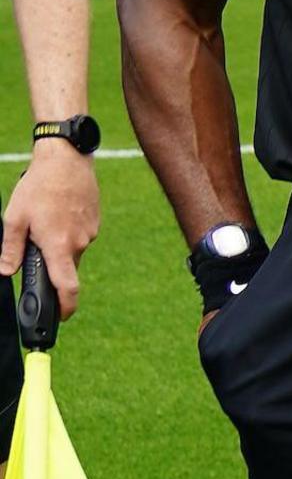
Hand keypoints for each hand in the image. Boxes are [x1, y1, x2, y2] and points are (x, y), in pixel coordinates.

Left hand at [0, 150, 100, 318]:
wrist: (67, 160)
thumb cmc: (38, 187)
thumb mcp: (14, 218)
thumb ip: (10, 249)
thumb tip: (5, 272)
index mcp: (58, 246)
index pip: (67, 287)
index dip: (66, 307)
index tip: (61, 317)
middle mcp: (78, 244)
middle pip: (66, 268)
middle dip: (51, 264)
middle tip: (35, 242)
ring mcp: (90, 233)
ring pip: (72, 251)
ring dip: (58, 244)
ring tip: (46, 217)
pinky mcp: (94, 223)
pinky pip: (79, 237)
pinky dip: (67, 231)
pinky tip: (57, 211)